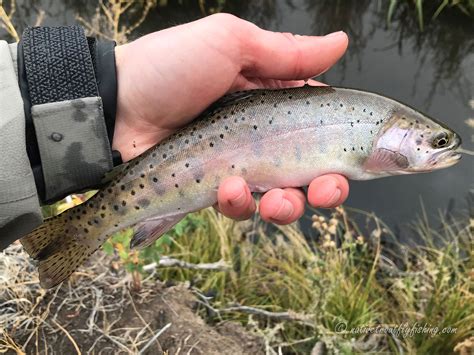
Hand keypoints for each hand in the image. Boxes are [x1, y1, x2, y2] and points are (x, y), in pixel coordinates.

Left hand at [113, 13, 349, 223]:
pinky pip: (239, 209)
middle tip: (328, 190)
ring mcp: (238, 168)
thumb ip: (286, 52)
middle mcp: (260, 138)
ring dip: (286, 206)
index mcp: (270, 102)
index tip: (359, 160)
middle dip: (327, 189)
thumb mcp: (230, 44)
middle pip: (309, 173)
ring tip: (274, 199)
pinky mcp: (212, 192)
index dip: (343, 147)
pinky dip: (239, 205)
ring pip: (280, 199)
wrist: (114, 106)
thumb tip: (340, 43)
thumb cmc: (167, 67)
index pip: (319, 129)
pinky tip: (226, 189)